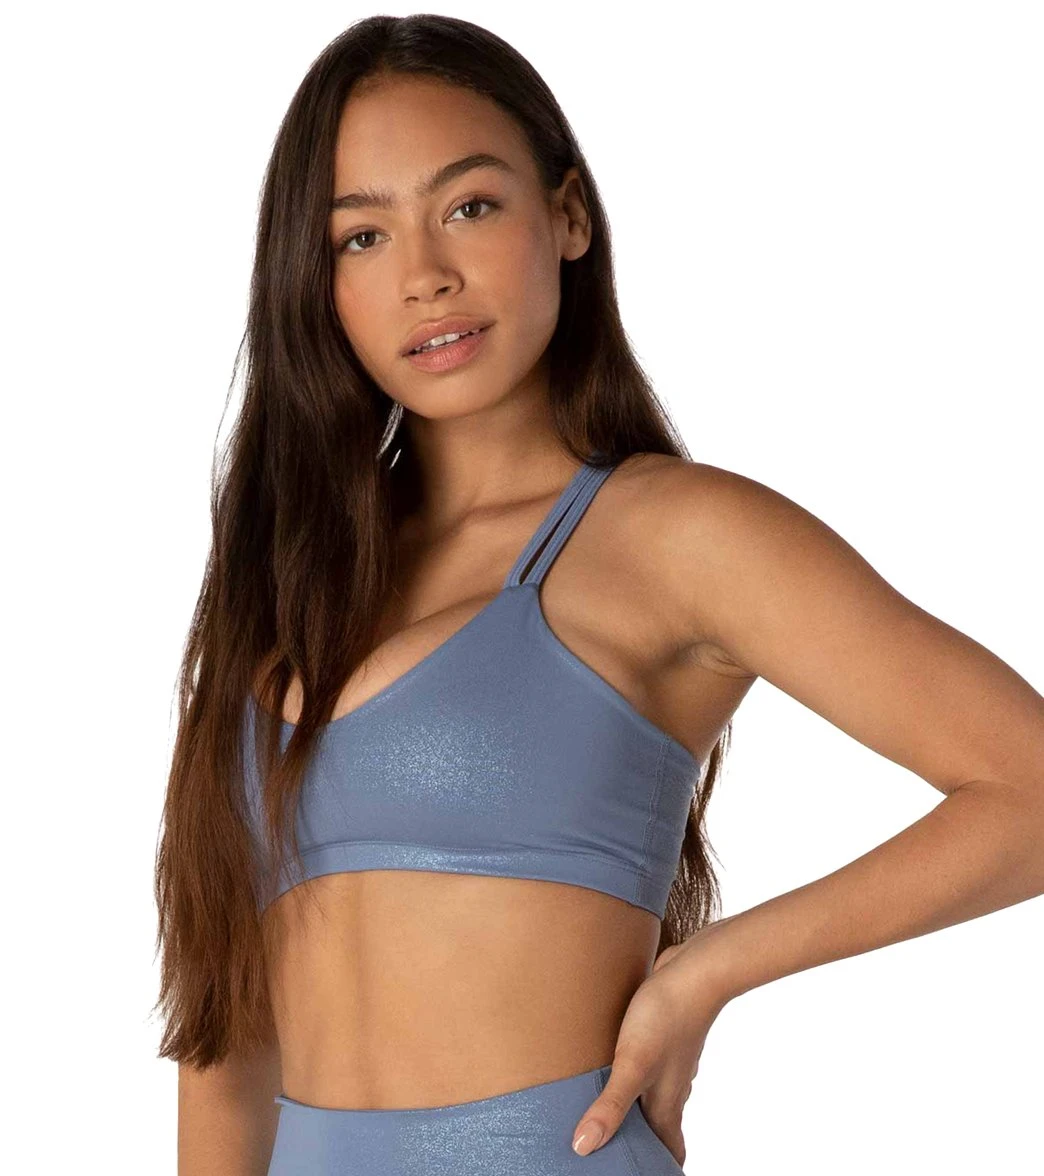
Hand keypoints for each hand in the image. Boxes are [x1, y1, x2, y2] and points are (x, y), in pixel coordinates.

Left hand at [571, 938, 728, 1165]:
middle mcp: (671, 1086)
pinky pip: (646, 1065)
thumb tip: (583, 1147)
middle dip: (641, 1140)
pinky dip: (632, 1075)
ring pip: (652, 1094)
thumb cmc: (666, 1018)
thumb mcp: (633, 1064)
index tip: (641, 1175)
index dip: (657, 1166)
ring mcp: (669, 1059)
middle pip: (658, 1125)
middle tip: (614, 1148)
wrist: (695, 971)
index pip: (668, 1150)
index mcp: (667, 1103)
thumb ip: (611, 1106)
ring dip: (635, 1107)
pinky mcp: (661, 1034)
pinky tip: (614, 1063)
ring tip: (609, 1110)